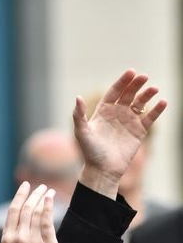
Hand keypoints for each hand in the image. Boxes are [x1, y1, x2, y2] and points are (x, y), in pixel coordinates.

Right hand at [0, 183, 59, 242]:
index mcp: (7, 240)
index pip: (13, 212)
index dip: (19, 196)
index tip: (25, 186)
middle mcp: (19, 238)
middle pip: (26, 209)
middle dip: (33, 194)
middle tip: (39, 186)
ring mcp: (34, 241)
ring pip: (37, 213)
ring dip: (42, 198)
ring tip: (47, 191)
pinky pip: (47, 222)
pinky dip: (49, 208)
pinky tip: (51, 199)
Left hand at [73, 69, 166, 198]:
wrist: (102, 170)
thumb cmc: (90, 152)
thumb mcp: (82, 132)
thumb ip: (79, 115)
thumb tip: (78, 97)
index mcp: (104, 111)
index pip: (114, 91)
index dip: (122, 82)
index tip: (131, 72)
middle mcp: (117, 113)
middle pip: (129, 94)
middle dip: (136, 84)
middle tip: (144, 77)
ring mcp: (129, 121)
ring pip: (141, 103)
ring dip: (148, 95)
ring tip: (154, 89)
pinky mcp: (139, 131)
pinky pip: (150, 118)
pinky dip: (157, 110)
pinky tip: (163, 102)